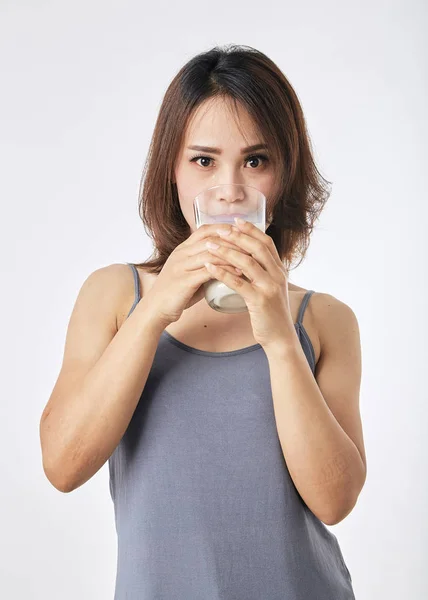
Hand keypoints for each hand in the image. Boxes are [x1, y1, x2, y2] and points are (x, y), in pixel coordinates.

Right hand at [142, 223, 252, 326]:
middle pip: (210, 238)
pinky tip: (239, 273)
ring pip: (211, 253)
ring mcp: (181, 266)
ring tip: (250, 258)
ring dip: (232, 254)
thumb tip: (230, 263)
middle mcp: (181, 253)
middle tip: (253, 244)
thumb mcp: (191, 273)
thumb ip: (206, 266)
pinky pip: (208, 271)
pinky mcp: (183, 281)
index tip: (243, 232)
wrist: (155, 309)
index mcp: (182, 249)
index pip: (205, 230)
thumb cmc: (177, 293)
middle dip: (234, 239)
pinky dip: (226, 271)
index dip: (225, 228)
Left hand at [204, 218, 296, 350]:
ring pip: (248, 262)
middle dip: (237, 236)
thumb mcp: (269, 289)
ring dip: (227, 252)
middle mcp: (277, 275)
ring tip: (210, 245)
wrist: (280, 337)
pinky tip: (209, 268)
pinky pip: (239, 283)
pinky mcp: (260, 301)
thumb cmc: (270, 313)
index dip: (251, 230)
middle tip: (219, 229)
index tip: (235, 221)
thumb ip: (261, 274)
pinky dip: (223, 273)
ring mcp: (270, 287)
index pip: (266, 243)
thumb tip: (245, 259)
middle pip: (257, 248)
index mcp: (279, 270)